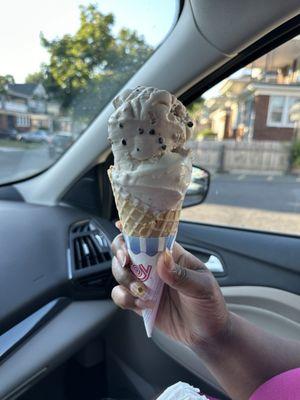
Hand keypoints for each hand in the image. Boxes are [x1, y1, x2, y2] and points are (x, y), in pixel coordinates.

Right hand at [111, 226, 229, 347]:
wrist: (207, 335)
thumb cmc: (209, 305)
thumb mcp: (202, 287)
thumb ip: (181, 275)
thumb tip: (163, 259)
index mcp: (171, 255)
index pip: (150, 236)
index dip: (133, 229)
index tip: (120, 226)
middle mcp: (155, 266)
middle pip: (126, 250)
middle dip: (121, 253)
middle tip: (125, 262)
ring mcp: (145, 284)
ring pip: (120, 272)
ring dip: (124, 279)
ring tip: (141, 292)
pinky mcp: (138, 301)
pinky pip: (120, 295)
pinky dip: (124, 298)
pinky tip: (140, 304)